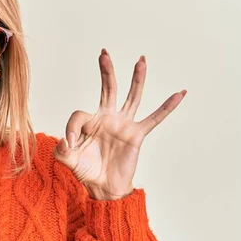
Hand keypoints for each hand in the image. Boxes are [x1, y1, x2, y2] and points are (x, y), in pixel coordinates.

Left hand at [54, 49, 186, 200]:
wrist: (102, 187)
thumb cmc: (86, 171)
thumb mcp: (67, 160)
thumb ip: (61, 150)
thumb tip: (65, 140)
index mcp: (89, 122)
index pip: (79, 114)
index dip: (72, 128)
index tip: (70, 143)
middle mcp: (107, 119)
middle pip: (108, 89)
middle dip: (106, 72)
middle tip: (104, 53)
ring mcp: (123, 125)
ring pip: (131, 97)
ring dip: (136, 79)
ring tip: (141, 60)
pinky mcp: (137, 135)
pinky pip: (154, 118)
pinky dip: (167, 107)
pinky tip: (179, 93)